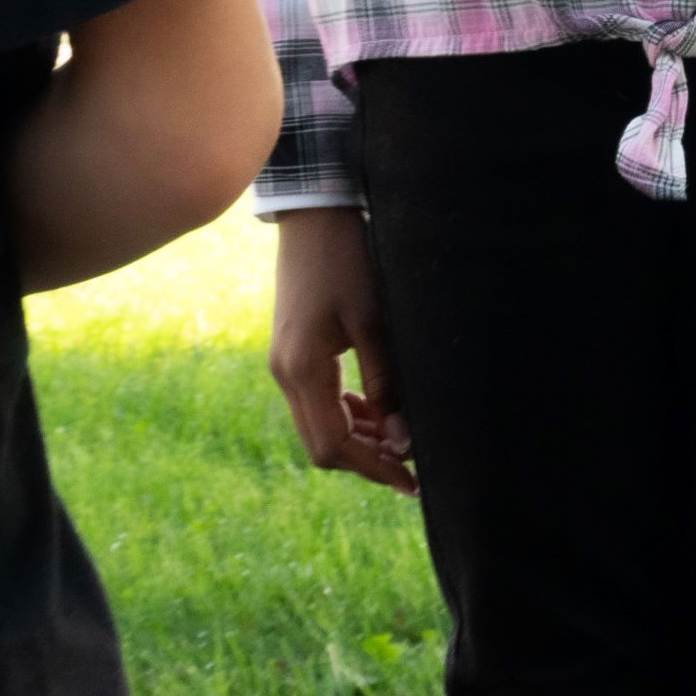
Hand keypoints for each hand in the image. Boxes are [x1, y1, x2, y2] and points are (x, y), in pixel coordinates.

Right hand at [267, 205, 412, 493]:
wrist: (315, 215)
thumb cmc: (347, 260)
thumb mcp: (373, 321)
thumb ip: (386, 382)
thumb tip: (400, 441)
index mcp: (301, 370)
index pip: (333, 446)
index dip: (372, 468)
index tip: (410, 479)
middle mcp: (285, 374)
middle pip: (323, 444)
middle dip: (366, 460)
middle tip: (411, 468)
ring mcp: (285, 364)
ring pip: (320, 425)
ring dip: (358, 439)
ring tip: (401, 440)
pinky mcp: (293, 353)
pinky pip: (318, 401)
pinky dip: (348, 415)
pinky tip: (379, 411)